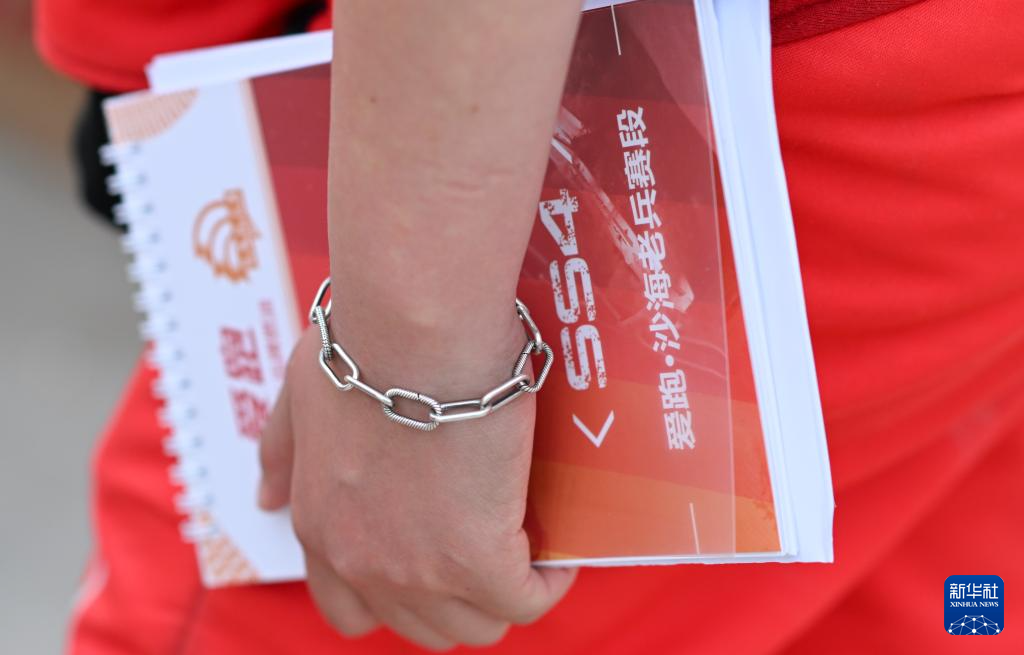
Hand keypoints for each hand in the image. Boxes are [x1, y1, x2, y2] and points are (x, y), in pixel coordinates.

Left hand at [258, 324, 576, 650]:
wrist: (416, 332)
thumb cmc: (365, 345)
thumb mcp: (301, 393)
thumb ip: (281, 448)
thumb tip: (266, 497)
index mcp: (320, 528)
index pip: (349, 612)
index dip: (396, 598)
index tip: (432, 563)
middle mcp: (361, 563)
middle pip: (420, 628)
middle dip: (456, 600)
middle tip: (488, 551)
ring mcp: (418, 570)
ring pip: (474, 626)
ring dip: (504, 595)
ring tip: (528, 549)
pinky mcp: (478, 560)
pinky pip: (525, 601)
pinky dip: (547, 582)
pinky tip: (560, 551)